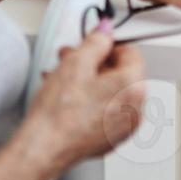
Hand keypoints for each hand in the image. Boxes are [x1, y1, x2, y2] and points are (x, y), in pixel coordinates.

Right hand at [25, 27, 147, 170]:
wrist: (45, 148)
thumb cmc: (60, 112)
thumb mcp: (76, 63)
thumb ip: (96, 41)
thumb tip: (105, 31)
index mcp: (134, 87)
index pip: (130, 52)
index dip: (107, 44)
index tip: (90, 44)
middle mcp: (136, 109)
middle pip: (120, 73)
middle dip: (94, 63)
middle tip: (70, 59)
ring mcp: (124, 127)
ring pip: (110, 92)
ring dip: (88, 81)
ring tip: (61, 79)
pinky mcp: (110, 139)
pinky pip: (104, 111)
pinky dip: (89, 102)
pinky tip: (66, 99)